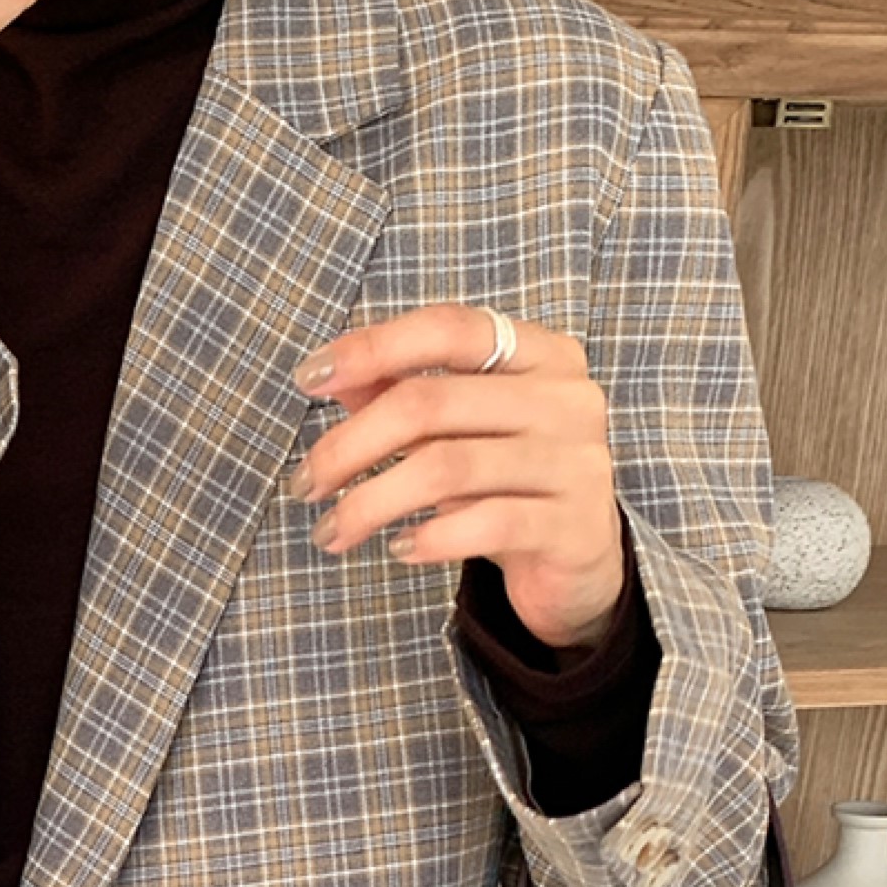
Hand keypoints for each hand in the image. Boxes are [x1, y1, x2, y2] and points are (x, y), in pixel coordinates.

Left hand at [286, 306, 624, 652]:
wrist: (581, 556)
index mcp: (539, 353)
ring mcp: (577, 460)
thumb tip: (330, 375)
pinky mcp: (575, 525)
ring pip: (448, 469)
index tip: (308, 378)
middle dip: (349, 445)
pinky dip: (428, 538)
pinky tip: (397, 549)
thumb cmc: (507, 480)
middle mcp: (565, 398)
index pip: (446, 329)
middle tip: (305, 484)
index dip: (372, 348)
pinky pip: (487, 524)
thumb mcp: (456, 431)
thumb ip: (402, 394)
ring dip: (371, 502)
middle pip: (430, 402)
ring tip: (332, 531)